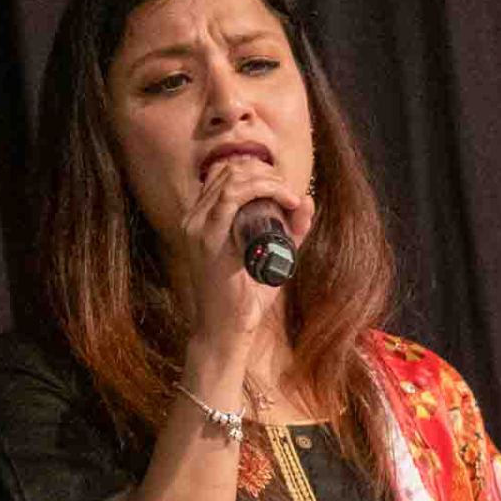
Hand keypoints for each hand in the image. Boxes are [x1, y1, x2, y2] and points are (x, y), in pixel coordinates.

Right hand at [174, 156, 314, 343]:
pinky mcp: (207, 239)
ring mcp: (197, 227)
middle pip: (230, 170)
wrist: (225, 331)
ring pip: (232, 178)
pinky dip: (263, 190)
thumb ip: (290, 231)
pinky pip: (231, 197)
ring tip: (289, 196)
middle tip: (289, 192)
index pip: (226, 174)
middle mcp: (194, 218)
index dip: (258, 171)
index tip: (283, 187)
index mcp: (202, 219)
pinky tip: (285, 199)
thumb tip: (306, 200)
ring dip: (268, 179)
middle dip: (266, 172)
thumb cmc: (245, 297)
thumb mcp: (272, 256)